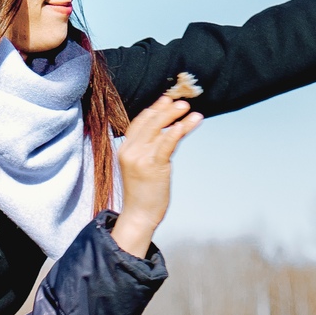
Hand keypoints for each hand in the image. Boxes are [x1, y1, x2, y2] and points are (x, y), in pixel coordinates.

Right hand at [112, 94, 201, 257]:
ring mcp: (140, 158)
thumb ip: (150, 148)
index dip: (155, 108)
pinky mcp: (152, 167)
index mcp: (125, 148)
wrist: (139, 215)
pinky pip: (165, 145)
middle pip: (149, 121)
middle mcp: (130, 150)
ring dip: (175, 117)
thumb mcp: (143, 165)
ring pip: (159, 130)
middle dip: (167, 109)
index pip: (140, 121)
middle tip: (183, 102)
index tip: (168, 99)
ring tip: (190, 110)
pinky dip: (176, 132)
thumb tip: (167, 131)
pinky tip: (185, 125)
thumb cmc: (144, 192)